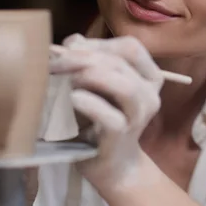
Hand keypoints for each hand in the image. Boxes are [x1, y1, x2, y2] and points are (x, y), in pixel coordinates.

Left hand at [49, 34, 163, 190]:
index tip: (72, 50)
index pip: (131, 47)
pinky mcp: (121, 137)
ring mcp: (138, 117)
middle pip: (122, 62)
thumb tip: (73, 41)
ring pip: (126, 87)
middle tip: (56, 63)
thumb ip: (88, 59)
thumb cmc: (101, 119)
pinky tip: (73, 98)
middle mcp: (150, 94)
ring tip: (68, 80)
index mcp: (148, 77)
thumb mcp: (96, 85)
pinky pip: (110, 117)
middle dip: (85, 57)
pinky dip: (90, 104)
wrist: (111, 164)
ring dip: (92, 76)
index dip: (100, 43)